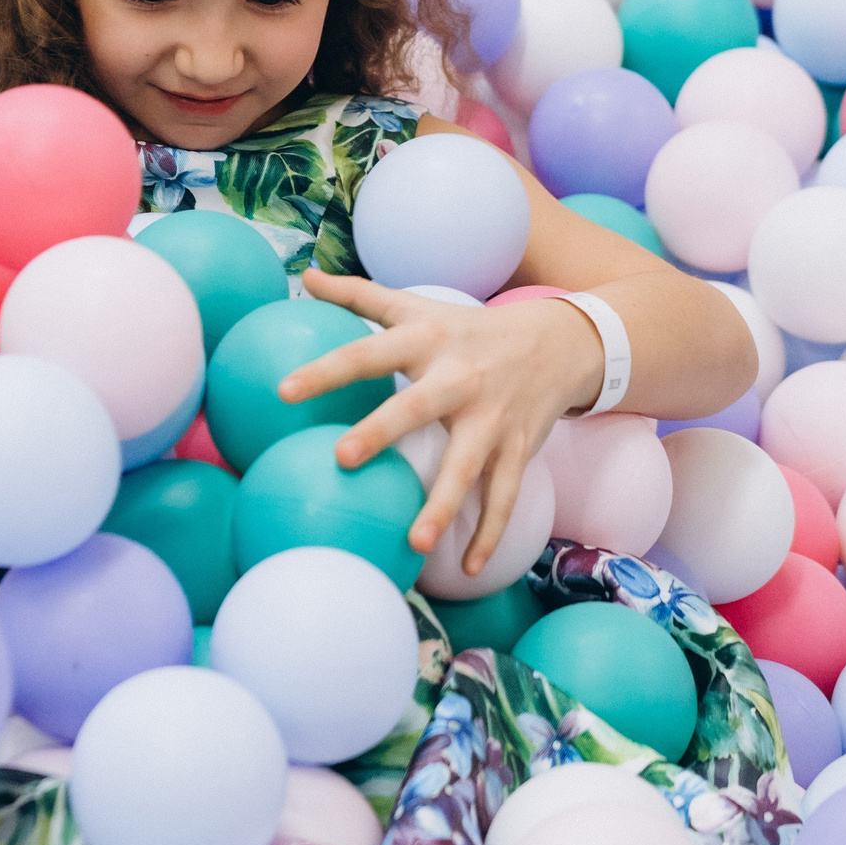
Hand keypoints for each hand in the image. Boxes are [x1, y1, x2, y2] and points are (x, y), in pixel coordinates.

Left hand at [277, 270, 601, 579]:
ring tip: (415, 545)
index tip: (284, 391)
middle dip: (381, 431)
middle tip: (341, 458)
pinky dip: (490, 534)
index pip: (368, 352)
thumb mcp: (419, 304)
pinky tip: (470, 568)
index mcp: (427, 341)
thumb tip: (306, 276)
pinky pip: (504, 497)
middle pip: (416, 406)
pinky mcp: (518, 448)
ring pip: (467, 466)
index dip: (326, 370)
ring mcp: (492, 417)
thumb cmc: (470, 327)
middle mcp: (459, 378)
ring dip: (443, 506)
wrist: (561, 341)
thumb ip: (360, 296)